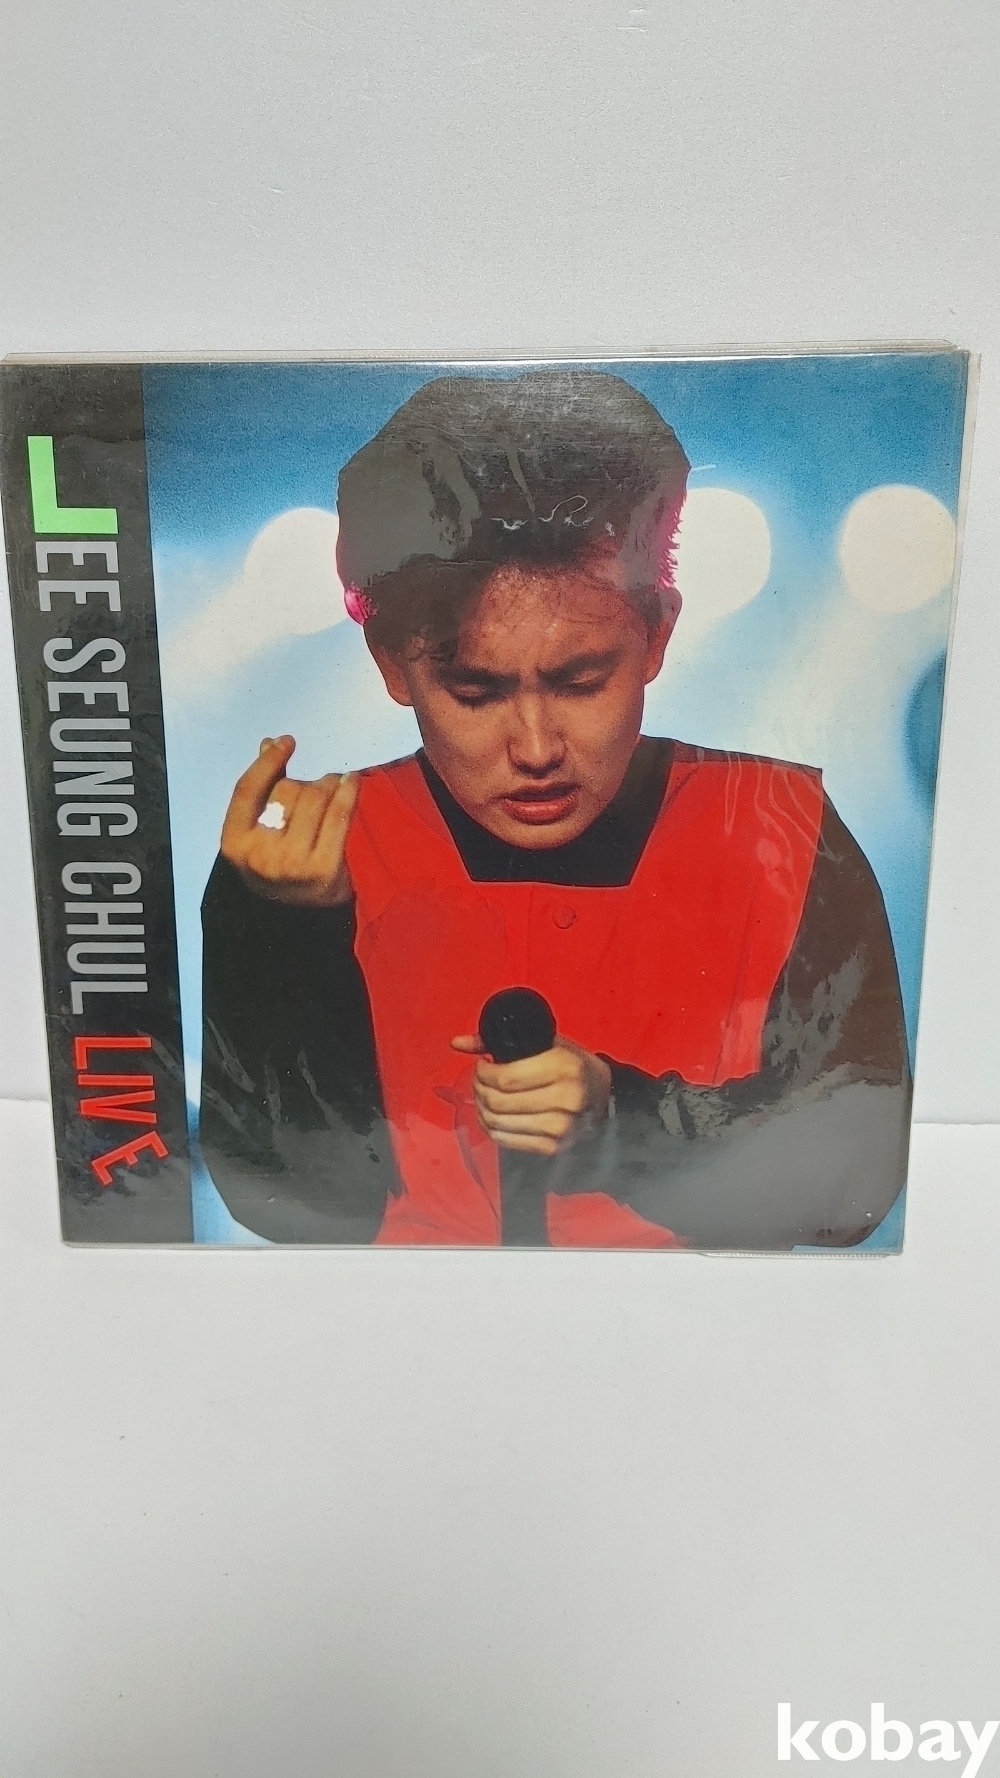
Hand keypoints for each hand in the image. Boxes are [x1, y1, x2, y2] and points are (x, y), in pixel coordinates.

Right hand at [221, 735, 358, 905]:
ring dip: (328, 784)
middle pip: (286, 791)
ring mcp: (292, 864)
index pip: (247, 789)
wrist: (299, 916)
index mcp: (235, 843)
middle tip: (318, 785)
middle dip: (304, 782)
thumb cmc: (277, 865)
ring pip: (314, 798)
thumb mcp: (257, 833)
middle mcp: (260, 855)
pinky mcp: (324, 869)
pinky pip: (339, 816)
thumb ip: (261, 789)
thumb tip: (268, 744)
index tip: (287, 742)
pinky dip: (348, 792)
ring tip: (334, 784)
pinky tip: (352, 780)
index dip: (268, 761)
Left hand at [450, 1033, 612, 1155]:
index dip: (483, 1072)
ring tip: (484, 1096)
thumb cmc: (571, 1064)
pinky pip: (506, 1141)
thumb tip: (455, 1043)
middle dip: (479, 1089)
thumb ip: (498, 1041)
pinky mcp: (554, 1148)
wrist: (605, 1097)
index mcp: (564, 1067)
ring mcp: (561, 1129)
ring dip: (482, 1109)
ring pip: (498, 1123)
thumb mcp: (545, 1042)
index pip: (506, 1078)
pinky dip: (491, 1128)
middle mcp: (566, 1100)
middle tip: (480, 1080)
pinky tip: (491, 1115)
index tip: (483, 1065)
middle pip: (498, 1102)